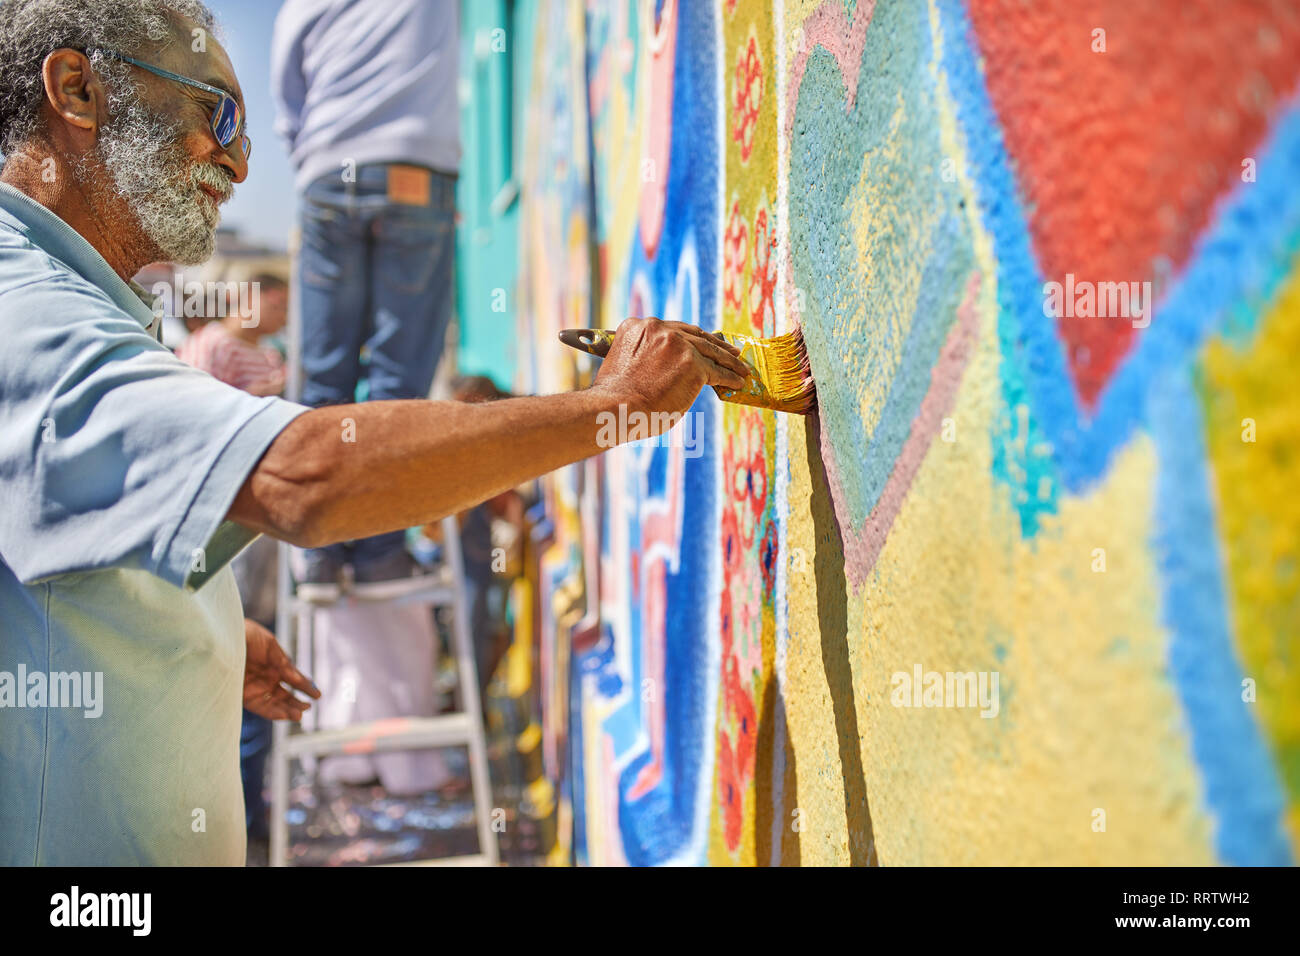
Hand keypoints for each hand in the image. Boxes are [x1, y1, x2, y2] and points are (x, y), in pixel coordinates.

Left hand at [243, 618, 320, 719]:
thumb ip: (283, 662)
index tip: (317, 695)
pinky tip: (284, 715)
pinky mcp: (242, 696)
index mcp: (275, 664)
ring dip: (287, 710)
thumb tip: (298, 678)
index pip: (293, 679)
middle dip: (296, 702)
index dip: (305, 687)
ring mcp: (255, 688)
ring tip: (299, 715)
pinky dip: (273, 713)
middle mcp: (266, 678)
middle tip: (307, 707)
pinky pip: (260, 707)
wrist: (219, 636)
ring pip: (275, 703)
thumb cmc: (244, 634)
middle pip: (285, 695)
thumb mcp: (269, 645)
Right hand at [591, 317, 748, 425]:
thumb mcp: (625, 364)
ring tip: (741, 368)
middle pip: (695, 335)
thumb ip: (646, 358)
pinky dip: (730, 377)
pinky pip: (717, 371)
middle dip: (715, 344)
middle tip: (730, 351)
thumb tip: (666, 370)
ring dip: (729, 361)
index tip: (702, 341)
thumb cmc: (615, 399)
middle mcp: (659, 329)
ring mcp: (678, 345)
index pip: (673, 329)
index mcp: (638, 327)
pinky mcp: (693, 364)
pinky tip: (737, 382)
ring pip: (711, 351)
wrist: (615, 408)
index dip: (691, 337)